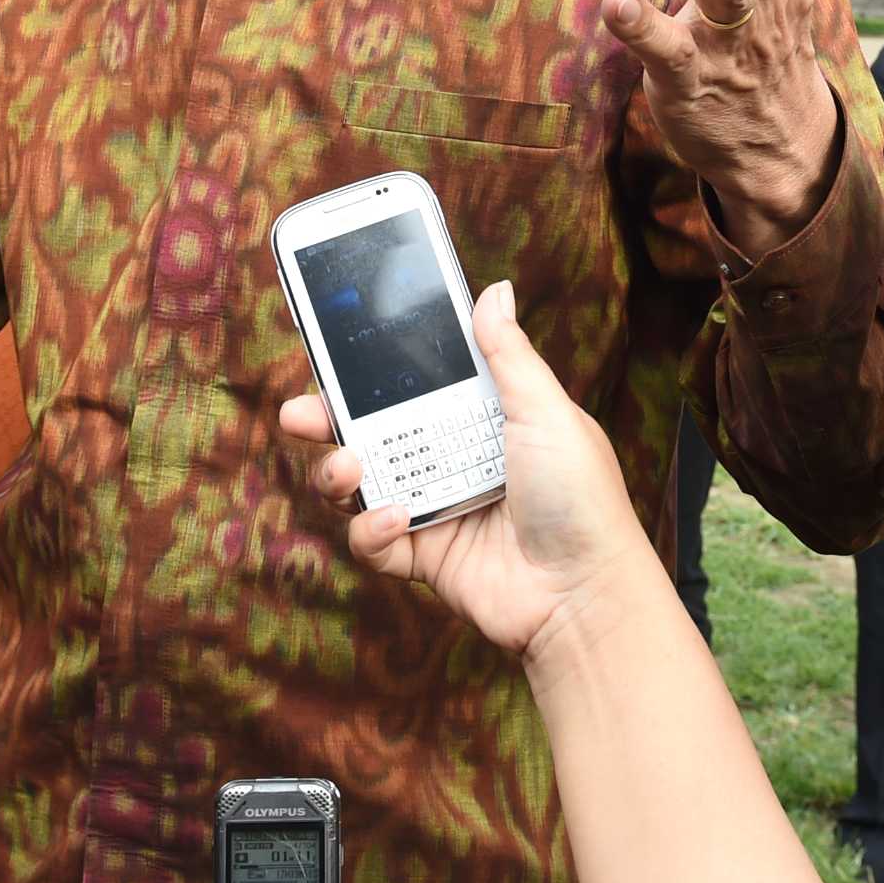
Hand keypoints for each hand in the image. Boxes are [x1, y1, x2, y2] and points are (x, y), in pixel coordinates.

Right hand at [283, 282, 661, 659]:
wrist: (585, 593)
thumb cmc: (582, 498)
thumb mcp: (547, 412)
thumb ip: (508, 354)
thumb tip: (495, 289)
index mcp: (481, 417)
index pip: (414, 384)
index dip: (372, 371)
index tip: (333, 351)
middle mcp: (452, 459)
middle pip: (373, 432)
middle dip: (328, 420)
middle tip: (299, 412)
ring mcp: (435, 508)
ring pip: (361, 484)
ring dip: (340, 472)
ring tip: (349, 465)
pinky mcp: (424, 557)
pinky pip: (374, 541)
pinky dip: (372, 530)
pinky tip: (398, 518)